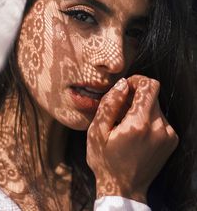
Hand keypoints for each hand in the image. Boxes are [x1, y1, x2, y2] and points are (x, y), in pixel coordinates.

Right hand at [86, 75, 178, 203]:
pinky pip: (160, 118)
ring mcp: (168, 135)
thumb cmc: (105, 160)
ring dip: (141, 107)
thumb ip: (110, 103)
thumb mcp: (97, 131)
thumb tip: (123, 84)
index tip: (125, 87)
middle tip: (121, 107)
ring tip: (126, 122)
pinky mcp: (171, 140)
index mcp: (139, 124)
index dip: (136, 80)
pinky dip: (148, 118)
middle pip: (153, 94)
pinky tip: (135, 130)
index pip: (149, 85)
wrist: (124, 188)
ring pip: (156, 105)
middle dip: (136, 95)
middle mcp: (160, 128)